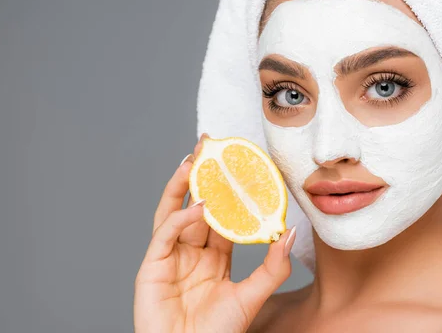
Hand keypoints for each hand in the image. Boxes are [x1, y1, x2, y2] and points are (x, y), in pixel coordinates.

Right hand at [134, 134, 296, 332]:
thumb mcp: (252, 296)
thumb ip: (272, 266)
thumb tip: (289, 231)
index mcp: (212, 257)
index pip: (220, 215)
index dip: (227, 190)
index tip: (237, 163)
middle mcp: (189, 252)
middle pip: (193, 204)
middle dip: (200, 175)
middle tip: (209, 145)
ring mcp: (168, 258)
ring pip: (173, 211)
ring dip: (182, 184)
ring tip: (194, 158)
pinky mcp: (151, 267)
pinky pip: (165, 234)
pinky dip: (181, 218)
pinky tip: (199, 206)